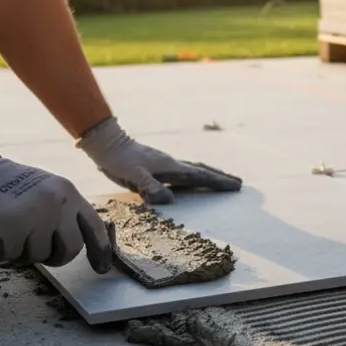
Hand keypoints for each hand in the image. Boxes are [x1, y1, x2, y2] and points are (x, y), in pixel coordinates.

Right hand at [0, 137, 113, 272]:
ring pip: (37, 256)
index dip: (100, 251)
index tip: (101, 268)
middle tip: (32, 249)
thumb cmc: (6, 187)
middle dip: (52, 257)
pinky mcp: (9, 226)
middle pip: (70, 249)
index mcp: (68, 193)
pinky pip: (9, 256)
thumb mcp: (45, 191)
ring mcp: (35, 214)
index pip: (93, 227)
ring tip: (6, 231)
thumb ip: (63, 213)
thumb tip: (74, 246)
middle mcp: (57, 202)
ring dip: (19, 252)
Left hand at [76, 117, 242, 205]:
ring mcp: (166, 164)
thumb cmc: (119, 161)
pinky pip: (185, 171)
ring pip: (195, 169)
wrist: (107, 145)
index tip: (236, 185)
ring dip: (210, 175)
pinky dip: (196, 175)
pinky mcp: (159, 165)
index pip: (201, 176)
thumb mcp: (134, 176)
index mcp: (172, 168)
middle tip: (238, 182)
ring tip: (223, 180)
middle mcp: (173, 164)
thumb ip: (151, 187)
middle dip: (220, 177)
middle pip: (203, 170)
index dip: (218, 182)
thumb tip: (169, 200)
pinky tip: (193, 178)